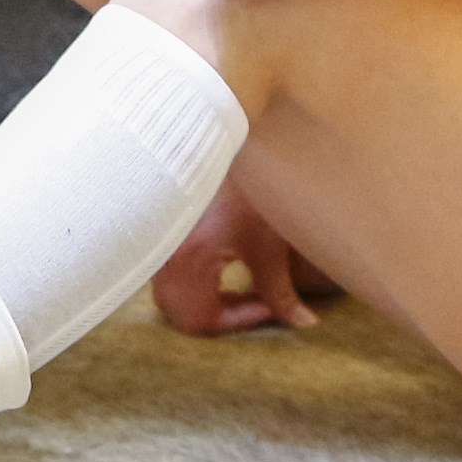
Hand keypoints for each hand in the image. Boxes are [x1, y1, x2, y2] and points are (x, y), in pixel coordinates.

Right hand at [149, 179, 324, 334]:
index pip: (201, 319)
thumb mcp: (268, 241)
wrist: (214, 138)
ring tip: (238, 286)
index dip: (237, 321)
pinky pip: (168, 274)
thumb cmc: (245, 186)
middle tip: (251, 302)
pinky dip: (193, 282)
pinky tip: (219, 267)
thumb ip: (281, 289)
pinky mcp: (160, 232)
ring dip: (203, 299)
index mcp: (190, 260)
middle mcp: (165, 256)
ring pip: (171, 295)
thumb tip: (303, 322)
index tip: (266, 306)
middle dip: (217, 316)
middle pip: (180, 313)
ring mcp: (158, 243)